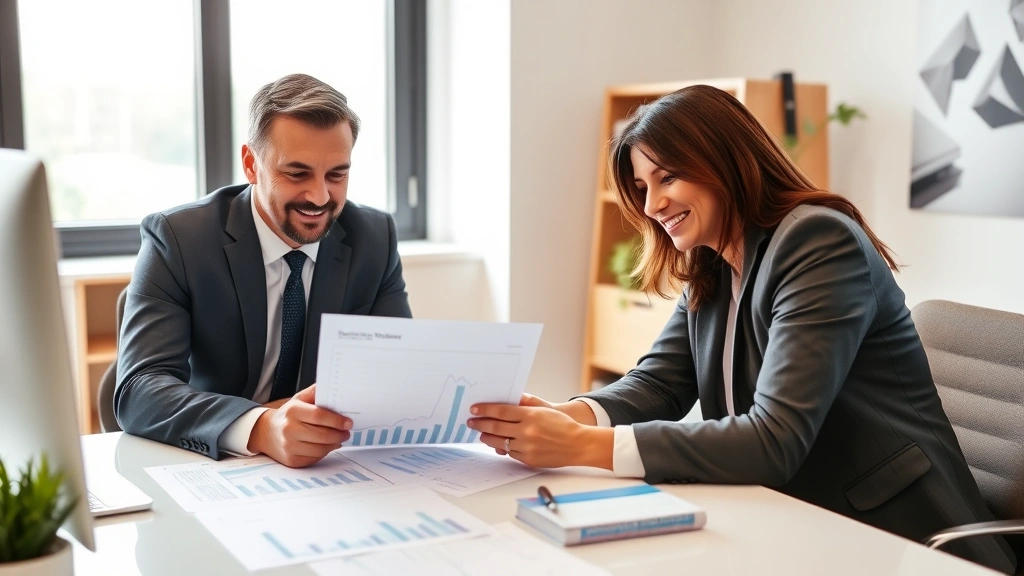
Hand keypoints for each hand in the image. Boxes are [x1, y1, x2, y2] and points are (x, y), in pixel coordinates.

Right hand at [248, 384, 352, 467]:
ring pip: (321, 449)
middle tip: (347, 432)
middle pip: (322, 435)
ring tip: (339, 438)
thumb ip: (316, 393)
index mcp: (293, 411)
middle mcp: (289, 429)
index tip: (348, 422)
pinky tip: (327, 446)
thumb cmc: (289, 414)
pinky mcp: (292, 460)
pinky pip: (315, 458)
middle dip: (339, 434)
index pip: (319, 416)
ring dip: (335, 444)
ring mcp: (289, 446)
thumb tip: (336, 388)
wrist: (267, 432)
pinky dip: (324, 452)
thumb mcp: (300, 399)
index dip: (337, 420)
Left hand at [467, 394, 612, 468]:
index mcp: (531, 415)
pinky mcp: (528, 459)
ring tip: (481, 433)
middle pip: (496, 427)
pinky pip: (510, 453)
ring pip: (500, 442)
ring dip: (487, 437)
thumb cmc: (562, 425)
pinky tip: (498, 443)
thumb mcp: (545, 409)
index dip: (485, 410)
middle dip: (480, 424)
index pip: (501, 411)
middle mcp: (527, 431)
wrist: (578, 444)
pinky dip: (503, 447)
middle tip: (471, 421)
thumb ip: (525, 405)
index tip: (474, 409)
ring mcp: (527, 447)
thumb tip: (508, 400)